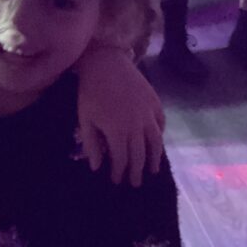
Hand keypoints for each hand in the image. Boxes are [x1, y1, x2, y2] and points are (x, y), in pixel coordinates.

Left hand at [77, 46, 164, 186]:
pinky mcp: (155, 102)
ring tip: (153, 170)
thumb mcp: (85, 119)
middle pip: (140, 154)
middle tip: (136, 183)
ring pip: (155, 142)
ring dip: (155, 158)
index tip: (117, 181)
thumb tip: (97, 166)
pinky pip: (161, 123)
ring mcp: (148, 114)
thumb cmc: (90, 92)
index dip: (119, 172)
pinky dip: (160, 135)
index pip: (121, 159)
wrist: (105, 63)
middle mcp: (137, 126)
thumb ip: (92, 144)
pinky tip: (158, 142)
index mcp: (118, 132)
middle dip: (137, 171)